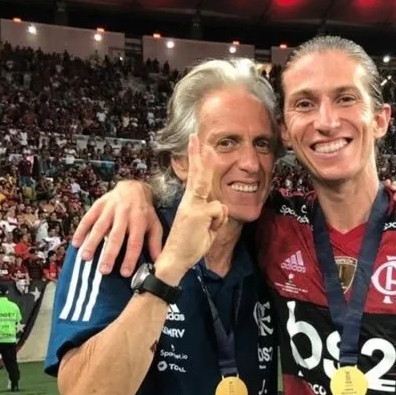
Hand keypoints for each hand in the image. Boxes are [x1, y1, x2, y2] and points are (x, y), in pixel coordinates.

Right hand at [71, 180, 162, 276]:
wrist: (133, 188)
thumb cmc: (144, 212)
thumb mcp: (154, 226)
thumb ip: (155, 244)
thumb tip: (159, 265)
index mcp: (139, 221)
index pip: (135, 242)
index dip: (130, 258)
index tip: (125, 273)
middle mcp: (124, 214)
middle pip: (116, 236)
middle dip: (109, 254)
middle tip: (103, 270)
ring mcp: (110, 209)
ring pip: (99, 227)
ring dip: (92, 243)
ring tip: (85, 258)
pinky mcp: (98, 205)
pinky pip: (88, 218)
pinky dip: (81, 230)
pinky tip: (75, 243)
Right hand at [155, 135, 227, 280]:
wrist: (176, 258)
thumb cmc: (190, 244)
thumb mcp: (206, 226)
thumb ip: (213, 214)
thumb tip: (220, 206)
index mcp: (190, 201)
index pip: (195, 176)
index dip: (196, 159)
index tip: (194, 142)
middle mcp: (189, 200)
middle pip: (198, 174)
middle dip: (197, 155)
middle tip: (195, 136)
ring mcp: (192, 205)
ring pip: (216, 202)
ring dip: (215, 220)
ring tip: (202, 230)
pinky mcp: (196, 213)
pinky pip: (218, 213)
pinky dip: (216, 225)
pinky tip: (205, 232)